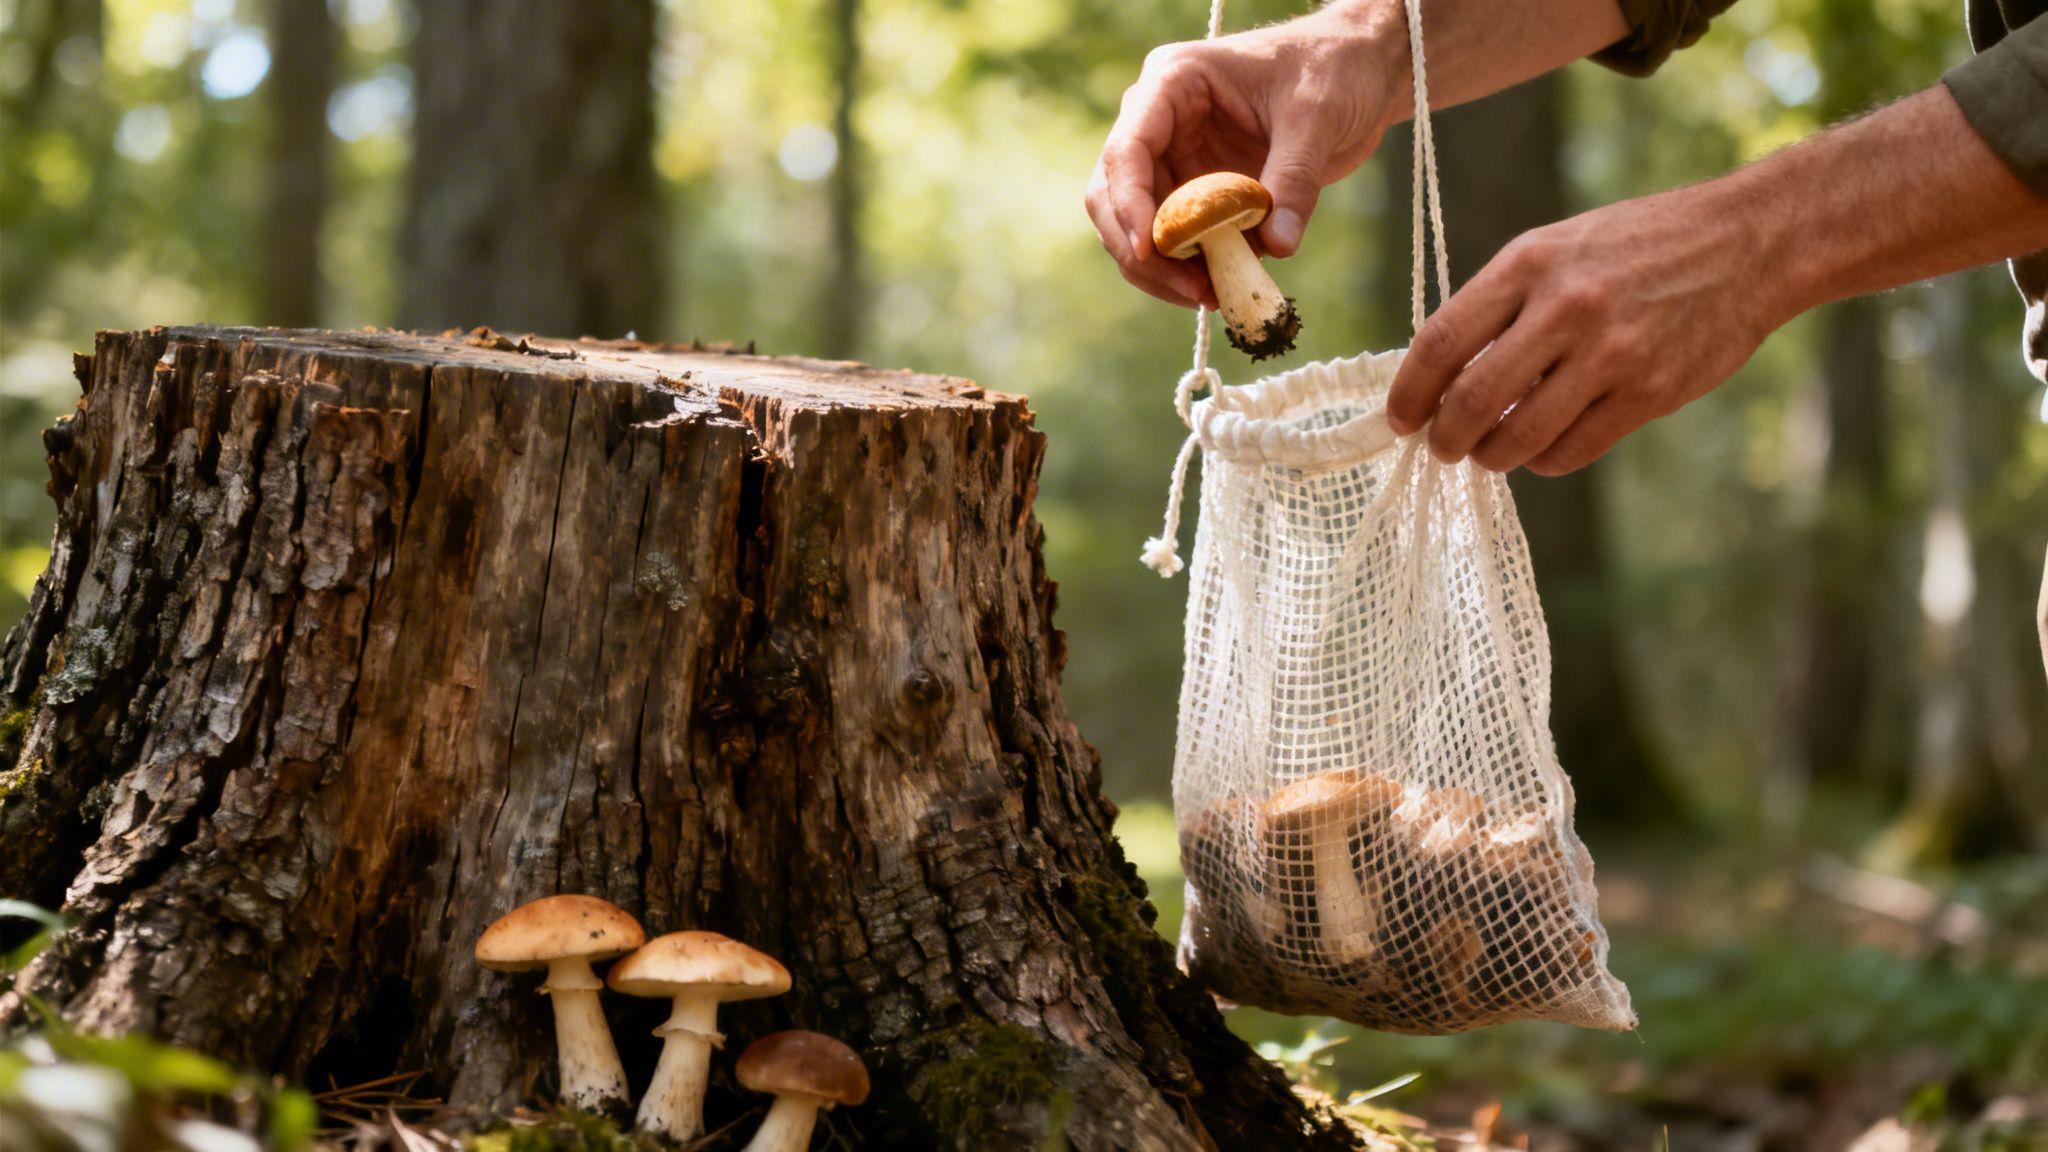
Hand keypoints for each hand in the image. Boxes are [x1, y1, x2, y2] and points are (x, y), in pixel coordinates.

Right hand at [1085, 8, 1398, 309]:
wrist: (1360, 74)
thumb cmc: (1332, 70)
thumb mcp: (1316, 117)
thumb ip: (1294, 179)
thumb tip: (1277, 246)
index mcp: (1172, 83)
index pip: (1126, 149)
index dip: (1128, 203)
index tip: (1152, 249)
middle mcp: (1159, 123)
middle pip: (1113, 196)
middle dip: (1142, 250)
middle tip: (1190, 289)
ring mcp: (1175, 160)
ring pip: (1136, 228)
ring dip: (1163, 270)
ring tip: (1210, 295)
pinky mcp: (1197, 194)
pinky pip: (1178, 242)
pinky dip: (1191, 271)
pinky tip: (1222, 287)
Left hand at [1385, 184, 1776, 474]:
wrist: (1748, 242)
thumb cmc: (1638, 247)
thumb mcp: (1557, 247)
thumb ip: (1501, 303)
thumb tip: (1441, 376)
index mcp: (1529, 263)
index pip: (1441, 340)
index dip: (1410, 391)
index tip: (1399, 419)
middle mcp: (1565, 307)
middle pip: (1472, 399)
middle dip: (1446, 439)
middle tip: (1443, 449)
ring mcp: (1610, 352)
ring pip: (1520, 436)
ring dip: (1493, 456)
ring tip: (1490, 452)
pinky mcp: (1650, 392)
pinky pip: (1572, 449)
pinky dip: (1545, 460)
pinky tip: (1542, 449)